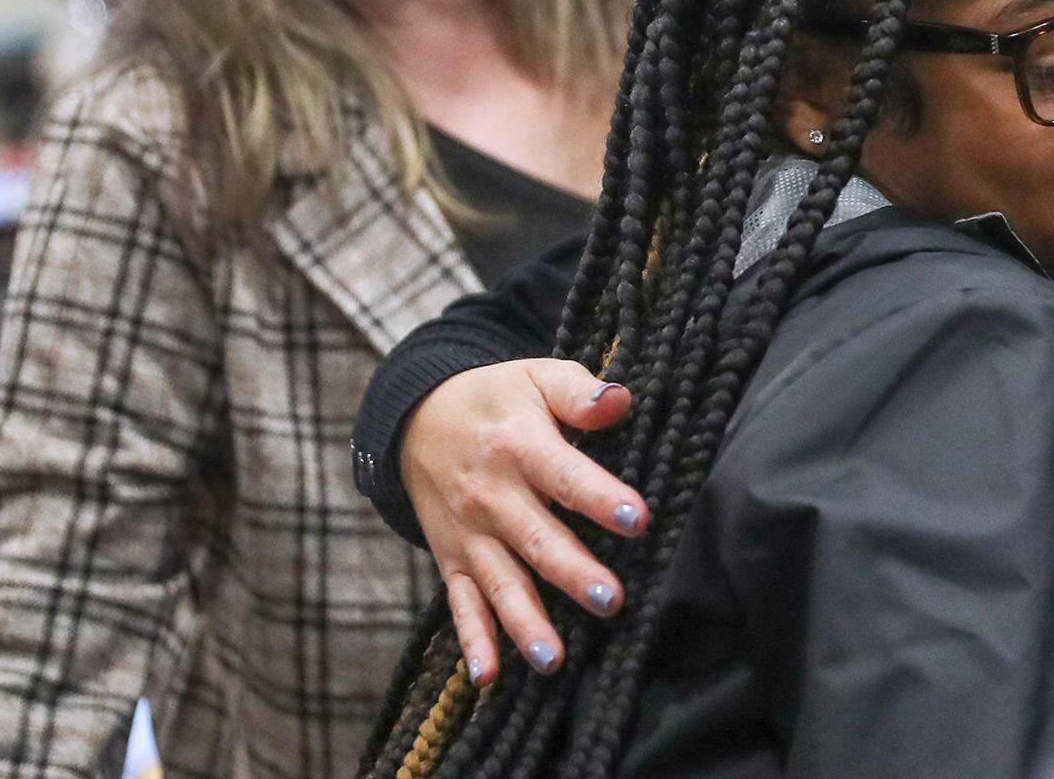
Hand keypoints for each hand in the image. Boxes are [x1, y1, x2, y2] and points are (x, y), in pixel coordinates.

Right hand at [398, 359, 648, 683]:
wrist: (414, 419)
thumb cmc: (495, 399)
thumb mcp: (536, 377)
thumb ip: (580, 391)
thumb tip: (620, 400)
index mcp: (519, 446)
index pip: (565, 476)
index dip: (601, 497)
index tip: (639, 519)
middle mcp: (492, 496)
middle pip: (538, 540)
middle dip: (573, 573)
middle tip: (612, 600)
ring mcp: (470, 534)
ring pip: (501, 584)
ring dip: (526, 623)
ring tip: (554, 659)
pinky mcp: (453, 560)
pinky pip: (462, 605)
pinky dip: (472, 641)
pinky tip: (488, 677)